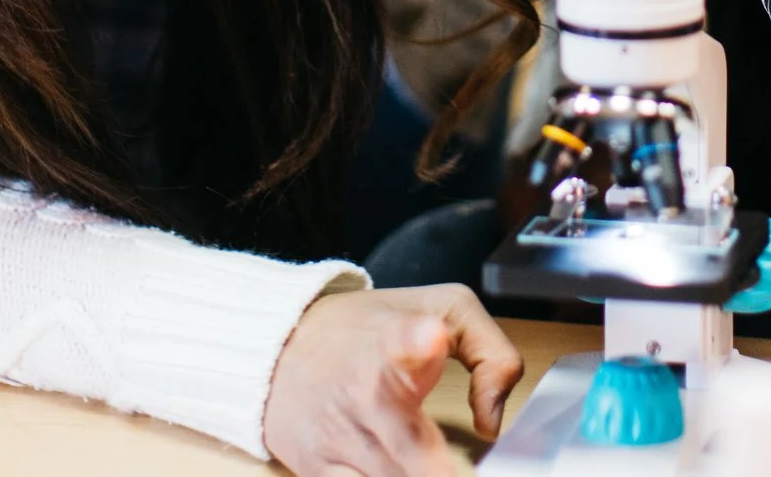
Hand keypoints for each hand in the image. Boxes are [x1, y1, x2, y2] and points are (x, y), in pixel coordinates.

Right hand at [264, 284, 522, 476]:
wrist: (277, 349)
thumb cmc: (366, 331)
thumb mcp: (440, 310)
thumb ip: (491, 354)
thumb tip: (493, 419)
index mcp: (393, 344)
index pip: (402, 343)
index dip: (418, 343)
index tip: (431, 337)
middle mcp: (364, 395)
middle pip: (408, 447)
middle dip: (436, 467)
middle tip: (454, 469)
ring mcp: (340, 440)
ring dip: (422, 474)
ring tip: (441, 468)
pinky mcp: (321, 472)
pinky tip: (402, 472)